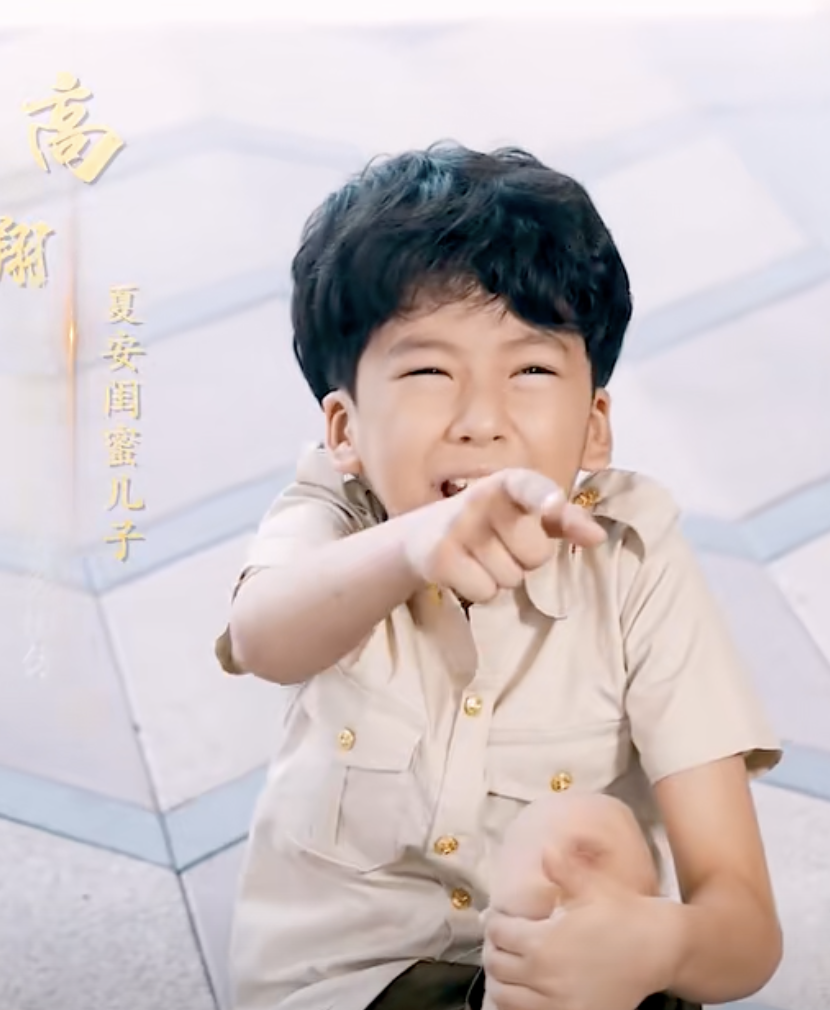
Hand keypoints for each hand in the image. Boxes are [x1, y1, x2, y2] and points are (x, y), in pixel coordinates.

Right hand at [402, 469, 605, 603]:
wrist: (421, 535)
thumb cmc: (488, 523)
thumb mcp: (524, 513)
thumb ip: (564, 520)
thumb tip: (598, 537)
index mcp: (507, 483)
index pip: (526, 485)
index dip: (544, 496)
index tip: (554, 504)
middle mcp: (479, 499)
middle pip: (535, 553)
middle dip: (525, 558)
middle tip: (499, 545)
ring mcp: (456, 528)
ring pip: (511, 578)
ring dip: (501, 575)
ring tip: (478, 557)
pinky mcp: (439, 557)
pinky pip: (486, 592)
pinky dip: (481, 590)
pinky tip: (464, 570)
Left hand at [483, 845, 677, 1009]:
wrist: (657, 949)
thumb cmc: (622, 913)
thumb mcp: (591, 888)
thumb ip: (564, 870)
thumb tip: (546, 849)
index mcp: (544, 942)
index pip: (498, 935)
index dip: (494, 923)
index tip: (499, 918)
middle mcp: (545, 977)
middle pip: (497, 966)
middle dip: (495, 949)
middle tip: (502, 939)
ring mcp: (557, 1004)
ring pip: (505, 997)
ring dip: (501, 980)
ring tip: (510, 964)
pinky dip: (518, 1003)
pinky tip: (526, 988)